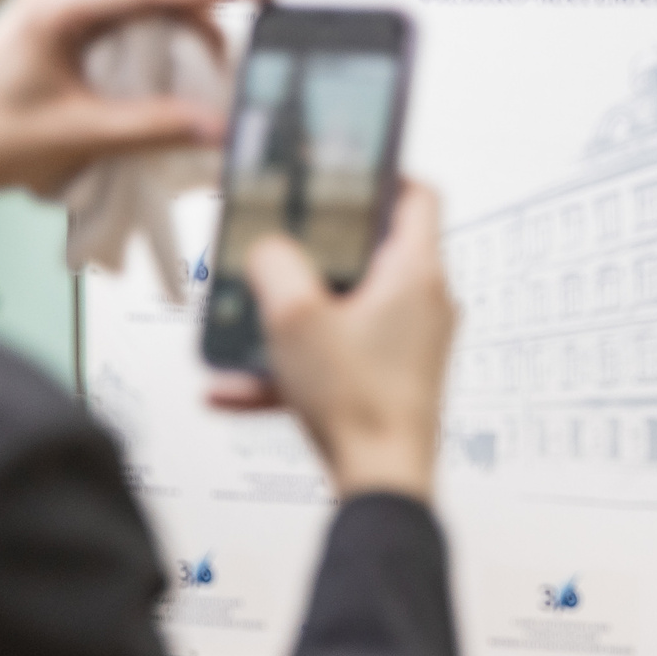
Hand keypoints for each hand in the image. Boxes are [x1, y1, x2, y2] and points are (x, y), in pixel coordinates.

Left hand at [0, 0, 270, 227]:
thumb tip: (220, 127)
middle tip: (232, 65)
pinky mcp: (64, 24)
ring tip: (206, 77)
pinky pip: (127, 21)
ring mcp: (62, 5)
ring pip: (145, 3)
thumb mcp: (84, 134)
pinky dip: (157, 44)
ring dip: (181, 34)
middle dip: (203, 20)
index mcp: (60, 6)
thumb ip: (157, 127)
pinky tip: (171, 76)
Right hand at [207, 184, 456, 500]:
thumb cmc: (359, 404)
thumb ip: (275, 263)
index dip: (380, 172)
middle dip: (314, 248)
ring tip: (245, 320)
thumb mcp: (295, 316)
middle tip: (278, 240)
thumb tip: (270, 248)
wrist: (382, 485)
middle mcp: (424, 306)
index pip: (417, 195)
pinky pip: (334, 359)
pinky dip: (291, 366)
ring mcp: (410, 345)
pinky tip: (233, 388)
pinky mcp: (392, 381)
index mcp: (416, 274)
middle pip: (370, 251)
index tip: (341, 169)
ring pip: (343, 310)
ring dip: (291, 315)